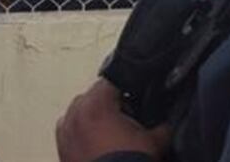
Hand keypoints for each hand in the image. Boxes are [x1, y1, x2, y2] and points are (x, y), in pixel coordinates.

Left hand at [56, 80, 170, 161]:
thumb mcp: (155, 141)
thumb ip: (163, 123)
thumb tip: (168, 119)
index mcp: (96, 104)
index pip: (112, 81)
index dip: (127, 88)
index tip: (136, 98)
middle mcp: (75, 113)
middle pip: (94, 96)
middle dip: (109, 103)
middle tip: (127, 118)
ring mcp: (65, 132)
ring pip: (80, 113)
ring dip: (93, 118)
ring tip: (111, 135)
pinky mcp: (61, 149)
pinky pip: (71, 132)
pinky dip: (82, 134)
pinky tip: (98, 147)